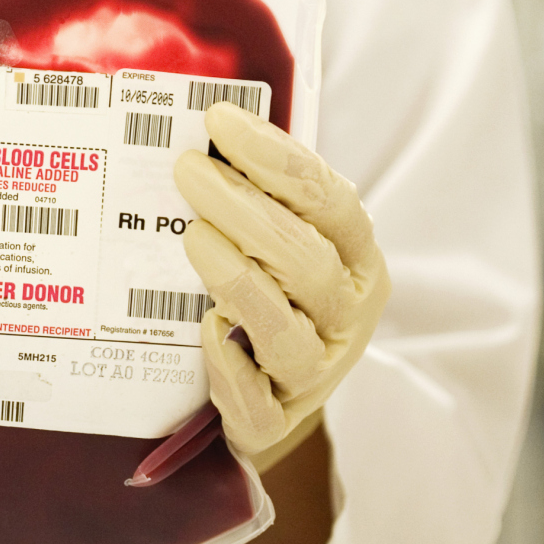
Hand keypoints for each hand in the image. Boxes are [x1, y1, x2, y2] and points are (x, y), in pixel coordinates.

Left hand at [173, 103, 389, 473]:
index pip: (328, 200)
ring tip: (192, 236)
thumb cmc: (271, 298)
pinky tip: (206, 331)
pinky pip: (259, 405)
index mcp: (356, 259)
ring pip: (286, 331)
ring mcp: (315, 373)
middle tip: (187, 169)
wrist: (268, 404)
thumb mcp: (280, 243)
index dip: (276, 158)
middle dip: (245, 208)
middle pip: (305, 260)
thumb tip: (200, 127)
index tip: (220, 122)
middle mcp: (345, 316)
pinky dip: (233, 369)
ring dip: (240, 280)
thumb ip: (260, 195)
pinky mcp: (273, 422)